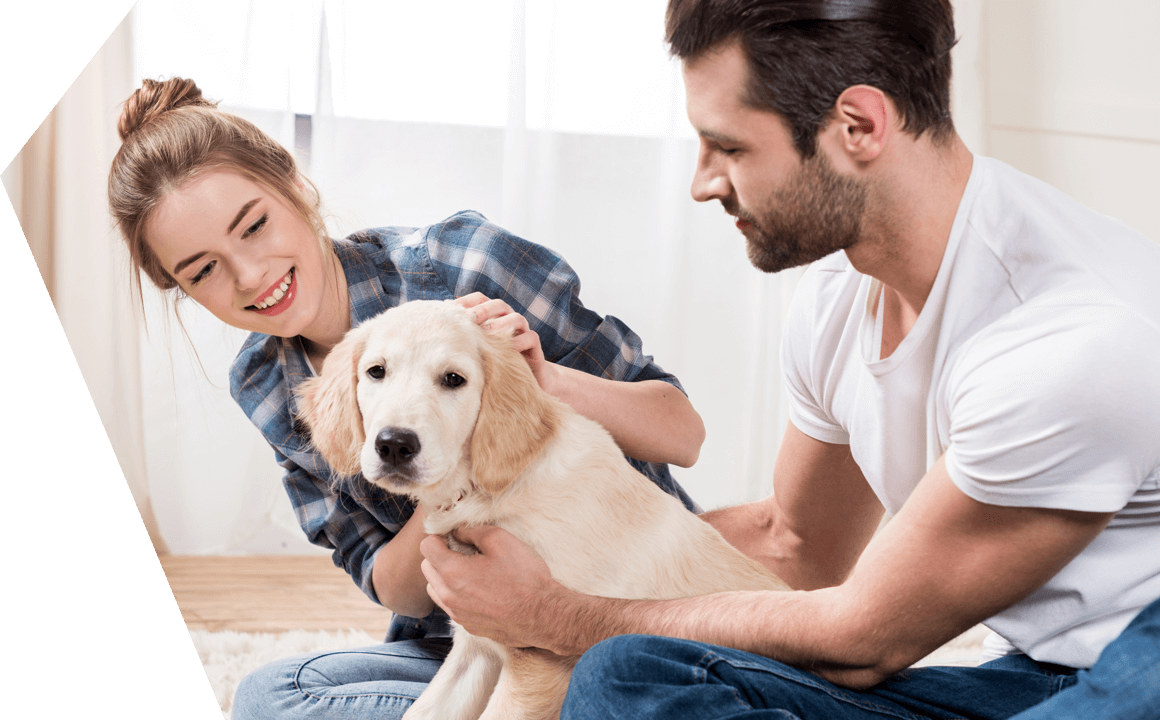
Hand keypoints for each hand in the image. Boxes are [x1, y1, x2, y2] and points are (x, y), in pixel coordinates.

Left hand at [420, 525, 574, 651]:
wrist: (543, 616)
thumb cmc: (524, 577)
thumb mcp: (501, 540)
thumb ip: (472, 531)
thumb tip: (457, 531)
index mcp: (452, 571)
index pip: (426, 547)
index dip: (439, 536)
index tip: (454, 535)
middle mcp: (449, 595)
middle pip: (427, 569)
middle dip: (439, 555)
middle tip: (464, 550)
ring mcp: (457, 613)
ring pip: (436, 589)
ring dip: (445, 577)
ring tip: (470, 571)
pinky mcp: (468, 626)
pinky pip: (451, 606)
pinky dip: (457, 594)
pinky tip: (480, 590)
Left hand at [455, 293, 556, 390]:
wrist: (523, 380)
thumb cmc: (494, 363)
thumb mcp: (477, 350)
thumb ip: (462, 338)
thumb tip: (433, 330)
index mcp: (493, 316)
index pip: (480, 299)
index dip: (467, 301)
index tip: (450, 308)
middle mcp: (509, 319)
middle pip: (499, 305)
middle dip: (484, 309)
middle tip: (470, 317)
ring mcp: (523, 331)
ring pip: (517, 319)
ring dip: (502, 324)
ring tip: (488, 332)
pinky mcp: (534, 346)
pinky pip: (531, 338)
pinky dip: (520, 341)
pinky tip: (508, 348)